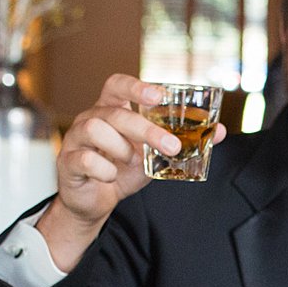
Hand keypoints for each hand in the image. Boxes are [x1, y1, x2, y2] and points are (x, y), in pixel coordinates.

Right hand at [38, 73, 227, 265]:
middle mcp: (91, 118)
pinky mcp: (68, 161)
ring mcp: (76, 138)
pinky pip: (85, 159)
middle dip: (146, 129)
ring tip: (130, 161)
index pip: (117, 85)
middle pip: (115, 112)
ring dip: (121, 148)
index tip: (160, 95)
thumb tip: (220, 131)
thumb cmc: (123, 170)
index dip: (137, 86)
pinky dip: (105, 169)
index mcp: (111, 110)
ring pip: (96, 129)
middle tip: (171, 146)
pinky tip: (112, 176)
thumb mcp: (155, 155)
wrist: (96, 202)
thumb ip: (182, 141)